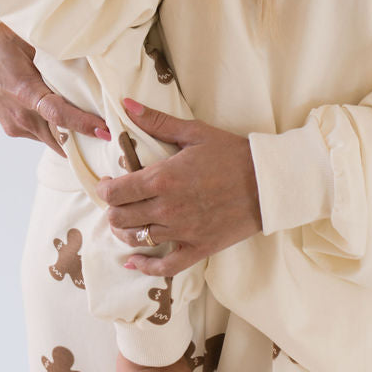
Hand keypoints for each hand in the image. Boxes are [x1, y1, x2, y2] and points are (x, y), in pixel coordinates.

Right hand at [0, 25, 108, 155]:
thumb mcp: (29, 42)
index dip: (83, 124)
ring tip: (96, 130)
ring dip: (71, 137)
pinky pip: (40, 135)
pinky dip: (56, 132)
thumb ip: (55, 53)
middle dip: (85, 141)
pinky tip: (69, 122)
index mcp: (25, 91)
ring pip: (51, 140)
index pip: (58, 114)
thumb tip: (86, 47)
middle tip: (112, 137)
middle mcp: (20, 115)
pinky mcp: (12, 129)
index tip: (106, 130)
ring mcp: (14, 125)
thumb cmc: (2, 44)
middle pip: (60, 137)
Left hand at [97, 100, 261, 274]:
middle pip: (121, 217)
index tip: (107, 184)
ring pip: (137, 239)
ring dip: (125, 232)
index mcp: (163, 178)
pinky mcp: (198, 248)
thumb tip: (126, 105)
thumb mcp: (194, 132)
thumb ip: (157, 121)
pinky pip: (165, 267)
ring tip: (125, 222)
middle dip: (113, 209)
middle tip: (117, 201)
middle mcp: (167, 208)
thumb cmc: (232, 153)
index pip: (116, 192)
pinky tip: (134, 262)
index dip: (104, 189)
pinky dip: (145, 267)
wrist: (268, 182)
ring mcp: (182, 231)